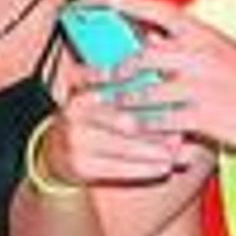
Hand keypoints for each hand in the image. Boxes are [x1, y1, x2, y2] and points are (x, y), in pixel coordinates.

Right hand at [45, 68, 192, 187]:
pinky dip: (146, 169)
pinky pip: (120, 169)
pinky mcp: (80, 166)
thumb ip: (122, 81)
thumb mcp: (96, 94)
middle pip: (126, 121)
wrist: (55, 151)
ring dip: (156, 151)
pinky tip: (164, 167)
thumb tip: (159, 66)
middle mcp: (74, 113)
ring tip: (178, 151)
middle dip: (157, 127)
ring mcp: (75, 140)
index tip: (172, 98)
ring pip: (126, 147)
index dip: (147, 94)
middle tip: (181, 131)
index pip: (117, 89)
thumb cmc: (87, 119)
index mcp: (81, 89)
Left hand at [105, 0, 235, 160]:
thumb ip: (187, 43)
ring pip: (146, 90)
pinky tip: (124, 126)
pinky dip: (141, 123)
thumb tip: (151, 33)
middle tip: (90, 72)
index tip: (109, 0)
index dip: (134, 5)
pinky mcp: (204, 118)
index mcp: (206, 35)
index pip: (164, 12)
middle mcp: (201, 57)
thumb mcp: (222, 51)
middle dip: (112, 66)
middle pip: (143, 56)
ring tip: (97, 101)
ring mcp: (202, 88)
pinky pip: (162, 120)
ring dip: (118, 98)